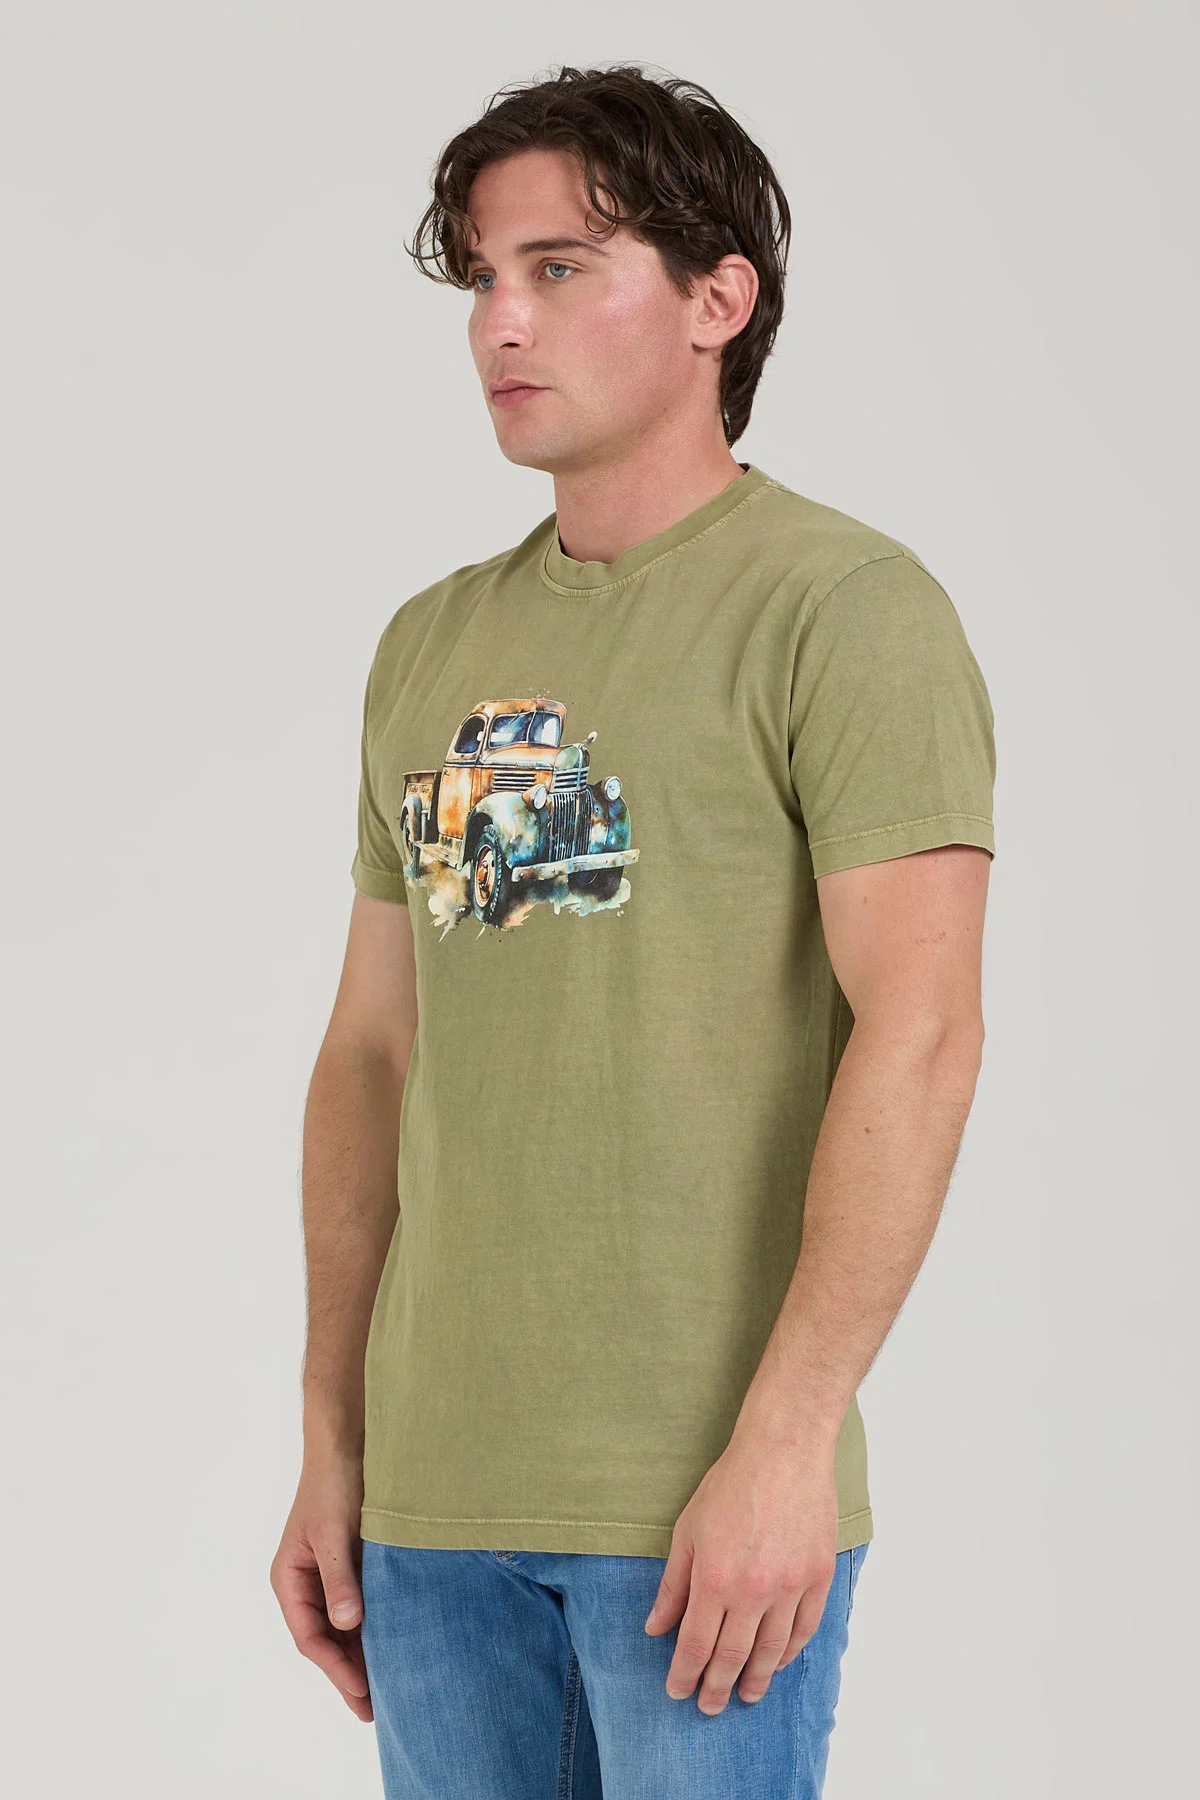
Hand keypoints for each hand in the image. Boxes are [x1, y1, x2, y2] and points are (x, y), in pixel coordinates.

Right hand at [270, 1451, 372, 1720]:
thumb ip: (340, 1578)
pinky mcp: (354, 1563)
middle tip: (374, 1710)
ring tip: (389, 1688)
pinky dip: (376, 1626)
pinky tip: (395, 1645)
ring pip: (345, 1625)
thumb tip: (348, 1624)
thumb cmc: (334, 1480)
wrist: (349, 1438)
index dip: (336, 1669)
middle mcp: (307, 1581)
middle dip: (349, 1673)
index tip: (363, 1692)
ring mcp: (331, 1574)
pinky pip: (362, 1604)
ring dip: (364, 1653)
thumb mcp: (334, 1531)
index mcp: (290, 1578)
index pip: (310, 1637)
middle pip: (327, 1639)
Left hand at [643, 1423, 838, 1714]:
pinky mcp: (817, 1577)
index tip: (678, 1691)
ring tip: (745, 1695)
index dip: (685, 1675)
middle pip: (733, 1657)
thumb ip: (673, 1585)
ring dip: (756, 1679)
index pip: (696, 1646)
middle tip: (708, 1707)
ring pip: (772, 1651)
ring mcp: (790, 1587)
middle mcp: (754, 1591)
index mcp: (715, 1579)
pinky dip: (790, 1652)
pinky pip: (805, 1629)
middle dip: (717, 1688)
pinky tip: (779, 1662)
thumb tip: (656, 1628)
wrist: (783, 1452)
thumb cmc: (730, 1485)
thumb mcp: (687, 1530)